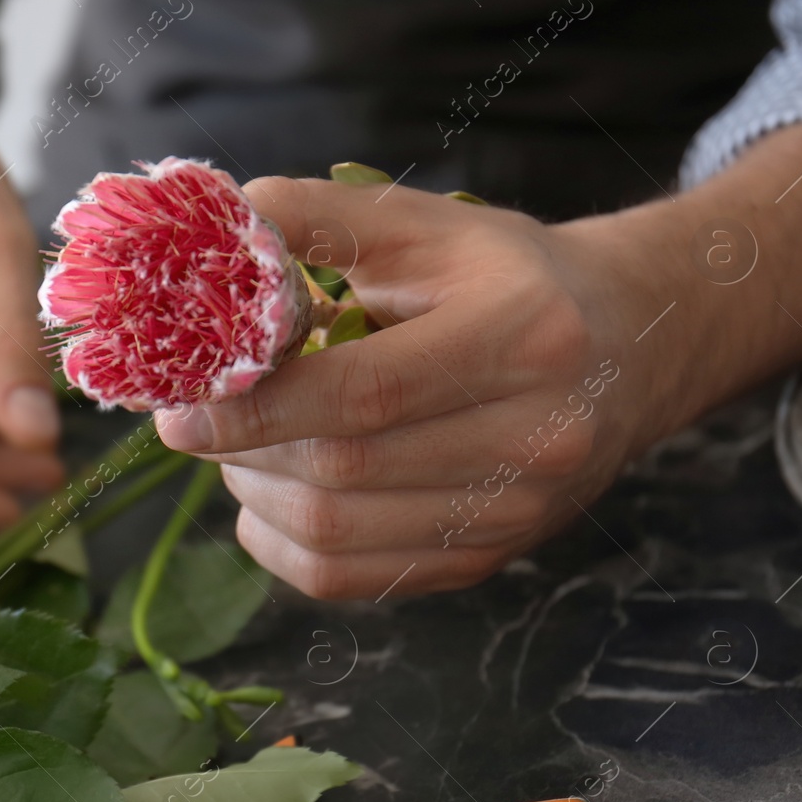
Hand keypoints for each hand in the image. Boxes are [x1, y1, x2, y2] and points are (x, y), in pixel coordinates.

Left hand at [156, 127, 801, 598]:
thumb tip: (218, 227)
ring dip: (256, 495)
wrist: (625, 348)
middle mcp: (535, 437)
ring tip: (242, 446)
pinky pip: (352, 581)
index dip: (258, 407)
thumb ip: (322, 219)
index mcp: (523, 335)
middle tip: (198, 416)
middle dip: (244, 449)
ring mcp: (517, 513)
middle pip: (344, 472)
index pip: (367, 393)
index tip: (176, 406)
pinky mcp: (489, 560)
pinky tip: (270, 498)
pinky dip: (282, 546)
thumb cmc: (508, 276)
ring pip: (337, 536)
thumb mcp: (428, 225)